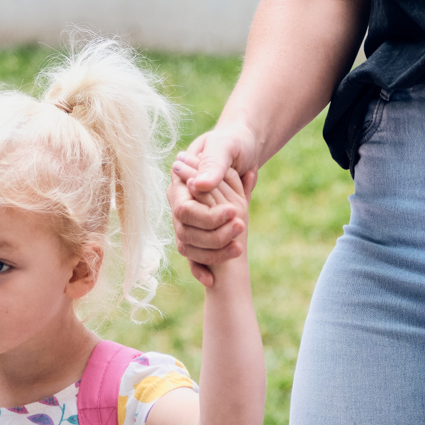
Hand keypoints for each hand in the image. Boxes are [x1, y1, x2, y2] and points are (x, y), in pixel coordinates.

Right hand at [170, 122, 260, 270]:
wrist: (243, 147)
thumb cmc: (233, 142)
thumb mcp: (226, 146)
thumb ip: (213, 165)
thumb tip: (198, 185)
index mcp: (181, 182)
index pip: (185, 209)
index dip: (208, 216)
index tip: (235, 214)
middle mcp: (180, 203)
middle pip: (186, 232)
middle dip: (214, 236)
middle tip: (242, 228)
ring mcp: (188, 220)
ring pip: (190, 246)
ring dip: (213, 253)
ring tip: (239, 248)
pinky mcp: (200, 230)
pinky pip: (193, 255)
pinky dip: (201, 269)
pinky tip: (211, 281)